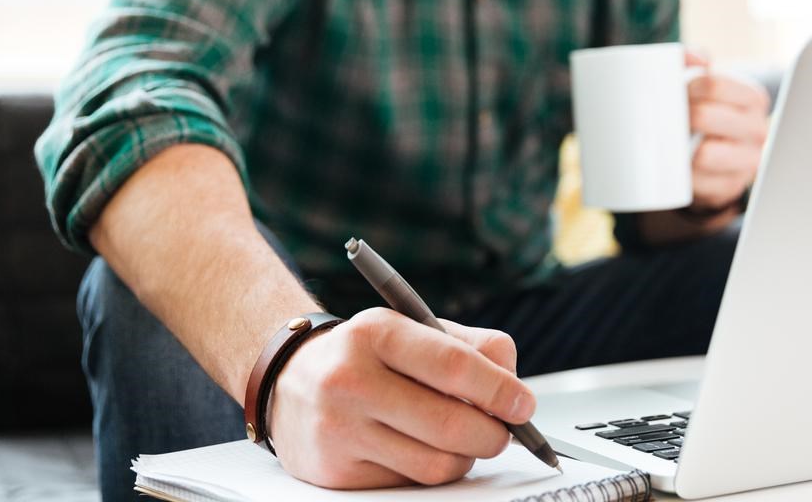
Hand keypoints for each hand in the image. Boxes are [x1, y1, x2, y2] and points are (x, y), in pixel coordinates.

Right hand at [265, 308, 532, 488]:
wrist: (288, 381)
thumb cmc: (365, 354)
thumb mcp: (411, 328)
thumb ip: (469, 346)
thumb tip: (513, 381)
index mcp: (376, 333)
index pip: (453, 366)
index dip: (499, 390)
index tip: (523, 404)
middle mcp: (350, 379)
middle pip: (449, 424)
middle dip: (493, 433)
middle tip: (504, 430)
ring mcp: (339, 429)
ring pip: (435, 464)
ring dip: (465, 457)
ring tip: (463, 439)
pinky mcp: (335, 471)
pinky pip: (409, 484)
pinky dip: (430, 470)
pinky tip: (422, 448)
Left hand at [685, 50, 770, 212]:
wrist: (716, 157)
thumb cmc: (706, 111)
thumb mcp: (703, 83)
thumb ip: (692, 58)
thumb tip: (696, 58)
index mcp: (752, 98)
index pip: (714, 84)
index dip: (686, 88)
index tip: (676, 92)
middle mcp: (757, 129)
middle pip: (704, 116)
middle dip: (678, 116)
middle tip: (668, 118)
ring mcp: (747, 161)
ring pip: (704, 153)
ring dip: (680, 148)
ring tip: (671, 141)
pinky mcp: (731, 187)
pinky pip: (701, 182)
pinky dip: (685, 176)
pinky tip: (679, 169)